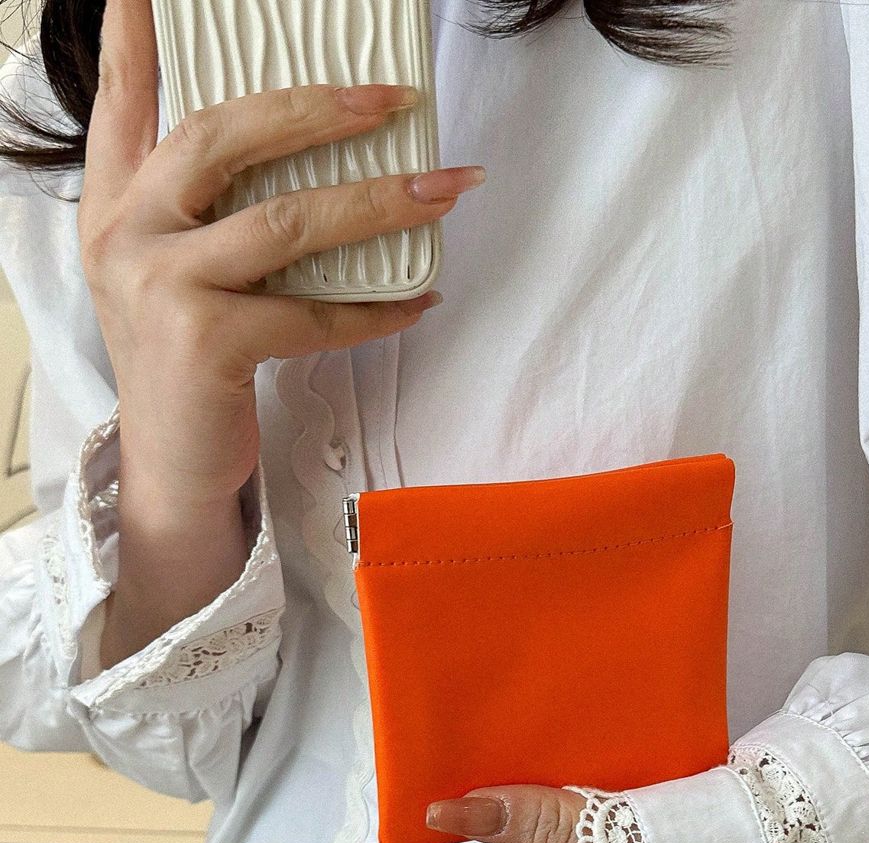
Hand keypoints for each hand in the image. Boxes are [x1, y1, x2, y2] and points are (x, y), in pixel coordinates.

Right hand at [80, 0, 484, 510]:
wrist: (173, 467)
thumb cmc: (189, 368)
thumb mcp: (173, 279)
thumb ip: (207, 217)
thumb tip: (309, 163)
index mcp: (117, 207)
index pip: (125, 102)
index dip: (137, 39)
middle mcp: (128, 235)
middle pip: (224, 136)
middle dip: (317, 109)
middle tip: (391, 99)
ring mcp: (161, 287)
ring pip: (286, 221)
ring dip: (378, 202)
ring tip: (445, 189)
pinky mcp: (206, 343)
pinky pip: (313, 312)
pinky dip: (375, 309)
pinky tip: (418, 300)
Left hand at [292, 786, 623, 842]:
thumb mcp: (617, 835)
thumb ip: (532, 816)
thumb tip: (445, 811)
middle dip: (493, 811)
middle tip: (499, 776)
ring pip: (533, 829)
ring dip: (544, 795)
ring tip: (596, 784)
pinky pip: (563, 818)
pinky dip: (562, 794)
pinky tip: (591, 775)